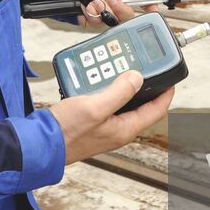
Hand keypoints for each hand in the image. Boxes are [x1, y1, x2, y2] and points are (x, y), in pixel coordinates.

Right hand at [49, 71, 174, 163]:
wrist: (39, 144)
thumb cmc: (65, 132)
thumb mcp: (95, 107)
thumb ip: (119, 92)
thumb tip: (138, 78)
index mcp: (125, 129)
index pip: (156, 110)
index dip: (166, 93)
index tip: (170, 76)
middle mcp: (118, 129)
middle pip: (140, 104)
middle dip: (143, 84)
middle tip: (142, 65)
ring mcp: (105, 126)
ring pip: (122, 100)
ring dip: (121, 83)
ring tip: (118, 67)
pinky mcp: (92, 121)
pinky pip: (106, 101)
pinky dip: (105, 87)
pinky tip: (97, 77)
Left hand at [78, 0, 150, 27]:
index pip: (139, 2)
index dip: (148, 7)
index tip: (153, 9)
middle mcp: (115, 6)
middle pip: (128, 14)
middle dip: (118, 6)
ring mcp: (105, 15)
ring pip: (113, 19)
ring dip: (103, 8)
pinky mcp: (94, 22)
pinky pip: (99, 22)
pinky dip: (93, 13)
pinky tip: (88, 7)